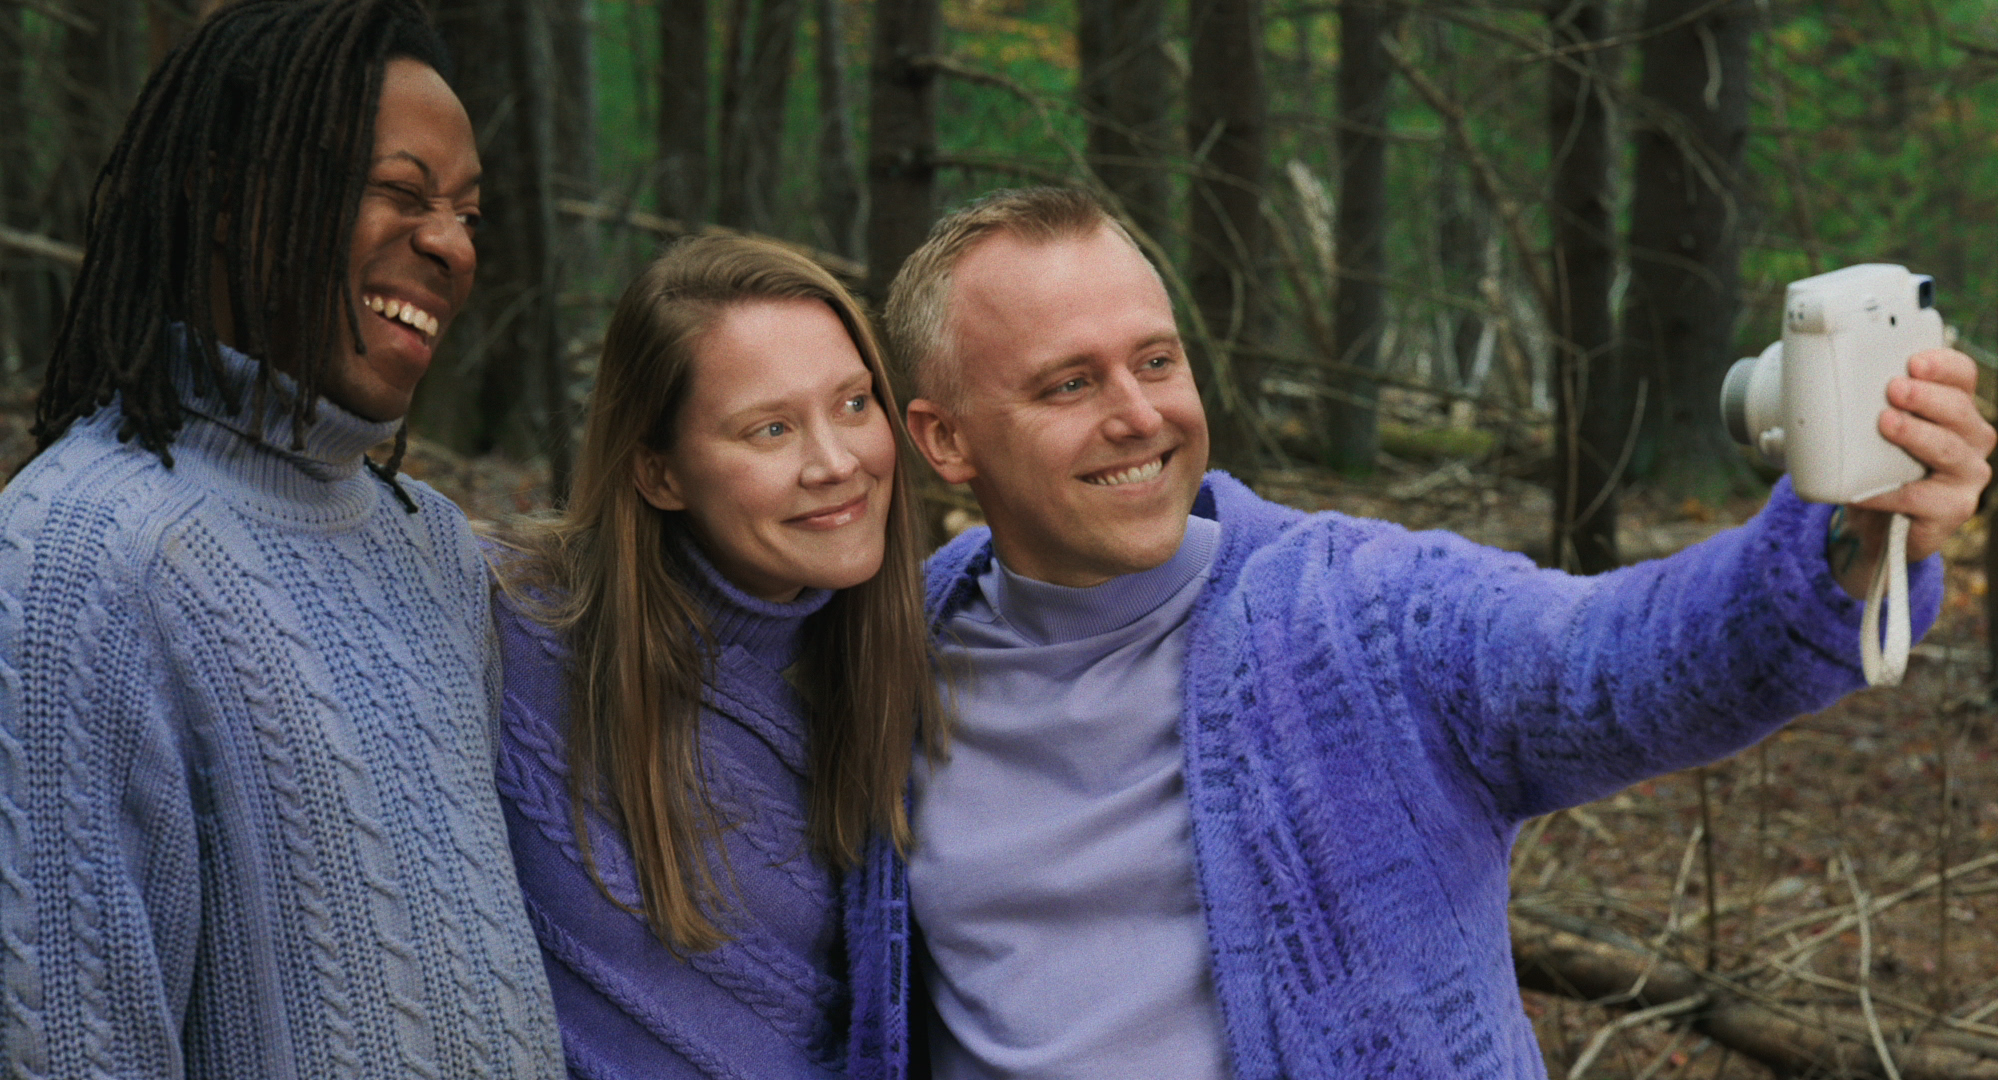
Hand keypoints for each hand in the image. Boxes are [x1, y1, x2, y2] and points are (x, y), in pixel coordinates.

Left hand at [1830, 347, 1995, 597]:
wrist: (1878, 522)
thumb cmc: (1879, 465)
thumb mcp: (1872, 430)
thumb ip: (1865, 406)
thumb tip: (1817, 385)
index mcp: (1955, 408)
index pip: (1961, 376)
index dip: (1943, 365)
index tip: (1913, 362)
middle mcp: (1970, 438)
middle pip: (1959, 408)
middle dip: (1926, 396)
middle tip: (1894, 389)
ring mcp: (1966, 474)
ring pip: (1948, 449)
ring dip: (1916, 433)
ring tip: (1886, 423)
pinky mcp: (1953, 508)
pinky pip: (1919, 497)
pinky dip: (1887, 491)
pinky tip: (1863, 488)